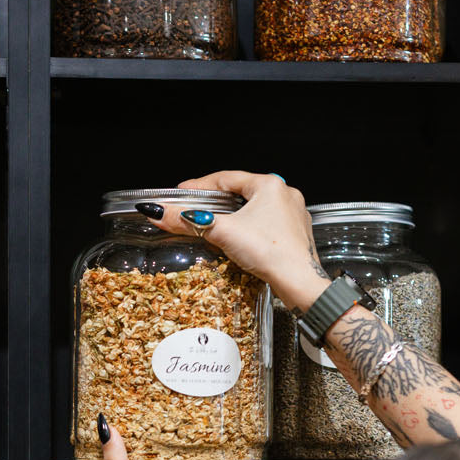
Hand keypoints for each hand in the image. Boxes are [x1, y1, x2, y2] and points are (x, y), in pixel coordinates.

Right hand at [149, 170, 329, 310]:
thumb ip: (187, 221)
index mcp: (269, 185)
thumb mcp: (222, 232)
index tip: (182, 192)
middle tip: (196, 206)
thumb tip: (159, 213)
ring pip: (255, 208)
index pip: (226, 178)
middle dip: (217, 199)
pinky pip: (267, 222)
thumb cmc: (269, 252)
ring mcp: (294, 214)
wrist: (300, 282)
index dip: (200, 185)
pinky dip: (249, 226)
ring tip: (214, 222)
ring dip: (233, 214)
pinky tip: (240, 237)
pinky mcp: (296, 233)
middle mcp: (285, 195)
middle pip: (241, 191)